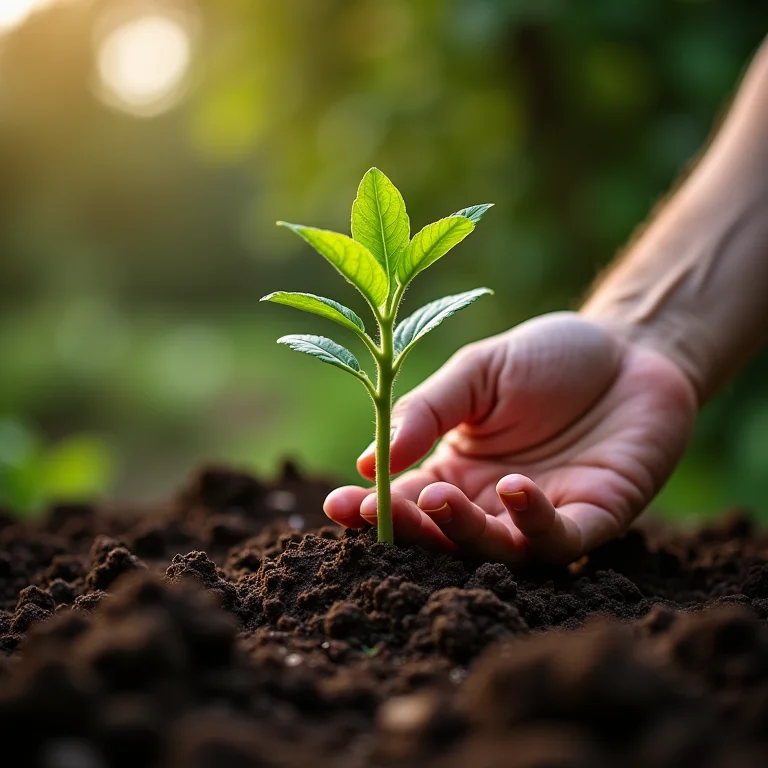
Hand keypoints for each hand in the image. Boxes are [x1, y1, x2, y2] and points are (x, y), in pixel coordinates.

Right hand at [324, 312, 696, 564]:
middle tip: (379, 511)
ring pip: (494, 549)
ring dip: (462, 531)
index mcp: (456, 472)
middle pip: (443, 537)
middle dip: (408, 528)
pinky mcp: (594, 519)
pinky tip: (515, 488)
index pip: (405, 500)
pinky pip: (559, 540)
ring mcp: (541, 517)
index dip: (369, 507)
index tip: (336, 505)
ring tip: (437, 497)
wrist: (628, 348)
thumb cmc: (546, 358)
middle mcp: (492, 505)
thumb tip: (368, 460)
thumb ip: (427, 411)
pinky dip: (534, 523)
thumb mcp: (476, 372)